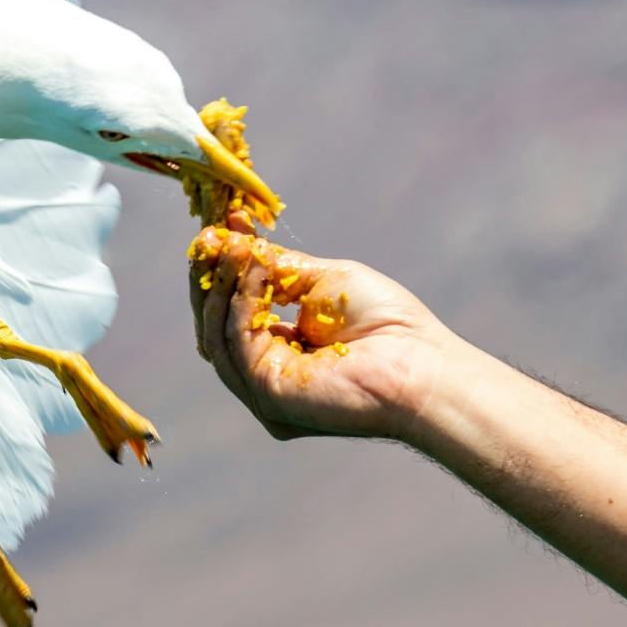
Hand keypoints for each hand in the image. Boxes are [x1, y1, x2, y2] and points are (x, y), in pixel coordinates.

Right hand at [188, 215, 454, 440]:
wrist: (420, 364)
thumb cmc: (387, 325)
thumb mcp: (322, 282)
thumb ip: (276, 269)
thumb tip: (234, 235)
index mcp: (281, 356)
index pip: (233, 315)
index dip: (221, 274)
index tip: (215, 232)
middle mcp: (265, 378)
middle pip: (215, 327)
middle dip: (208, 280)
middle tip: (206, 238)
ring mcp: (263, 391)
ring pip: (217, 335)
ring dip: (221, 285)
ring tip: (231, 245)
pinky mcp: (267, 395)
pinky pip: (238, 341)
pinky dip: (241, 300)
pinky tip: (254, 268)